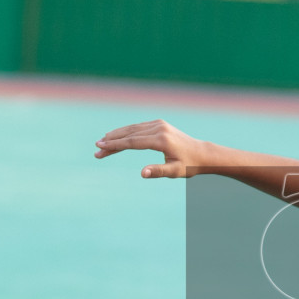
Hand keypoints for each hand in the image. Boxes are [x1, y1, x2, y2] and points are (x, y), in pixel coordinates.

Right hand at [94, 120, 208, 177]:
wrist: (201, 153)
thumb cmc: (189, 165)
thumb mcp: (175, 172)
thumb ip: (158, 171)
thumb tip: (142, 173)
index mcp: (161, 140)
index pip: (132, 142)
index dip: (115, 145)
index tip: (100, 147)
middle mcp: (159, 128)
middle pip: (129, 134)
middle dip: (111, 141)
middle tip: (96, 148)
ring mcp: (158, 124)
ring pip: (132, 129)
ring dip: (116, 135)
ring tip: (102, 142)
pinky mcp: (158, 124)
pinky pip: (138, 128)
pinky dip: (126, 132)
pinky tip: (116, 137)